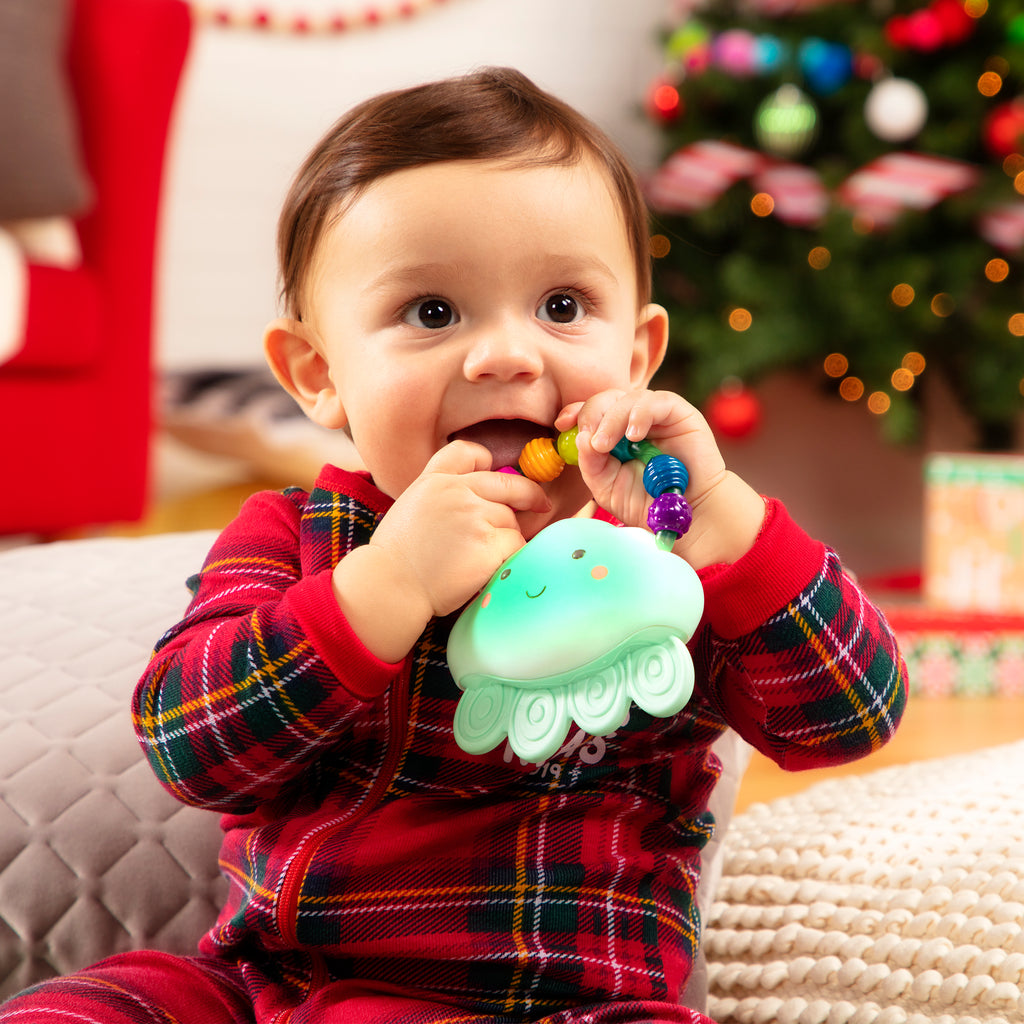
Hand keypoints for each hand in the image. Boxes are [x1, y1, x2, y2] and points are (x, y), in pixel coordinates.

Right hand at [332, 441, 549, 660]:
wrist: (391, 587)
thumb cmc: (398, 557)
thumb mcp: (411, 506)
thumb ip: (442, 494)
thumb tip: (478, 498)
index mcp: (436, 480)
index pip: (470, 452)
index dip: (488, 461)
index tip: (497, 475)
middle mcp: (457, 492)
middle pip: (508, 485)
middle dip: (529, 496)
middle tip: (541, 505)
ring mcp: (475, 517)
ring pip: (512, 521)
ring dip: (508, 537)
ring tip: (483, 556)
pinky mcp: (489, 545)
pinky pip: (517, 545)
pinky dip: (511, 557)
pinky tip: (492, 567)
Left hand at [556, 389, 764, 568]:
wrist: (688, 516)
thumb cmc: (647, 503)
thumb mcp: (607, 488)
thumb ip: (591, 464)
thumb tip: (581, 438)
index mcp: (613, 435)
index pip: (590, 412)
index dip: (575, 412)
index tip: (561, 425)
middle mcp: (632, 421)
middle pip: (605, 399)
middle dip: (591, 415)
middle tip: (591, 442)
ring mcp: (656, 416)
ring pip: (627, 398)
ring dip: (611, 418)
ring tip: (606, 445)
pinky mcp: (679, 413)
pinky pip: (656, 401)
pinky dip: (640, 414)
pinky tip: (635, 435)